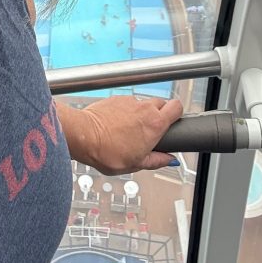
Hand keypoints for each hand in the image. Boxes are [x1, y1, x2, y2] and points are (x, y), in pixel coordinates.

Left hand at [57, 95, 183, 174]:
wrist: (84, 136)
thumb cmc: (107, 152)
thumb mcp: (136, 164)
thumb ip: (156, 160)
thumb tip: (169, 160)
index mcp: (155, 124)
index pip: (177, 107)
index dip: (177, 114)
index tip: (174, 122)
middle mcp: (145, 108)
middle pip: (162, 104)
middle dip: (160, 115)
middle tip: (151, 131)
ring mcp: (130, 101)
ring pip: (144, 104)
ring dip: (142, 114)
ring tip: (131, 130)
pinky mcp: (117, 98)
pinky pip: (128, 103)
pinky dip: (127, 111)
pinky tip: (118, 124)